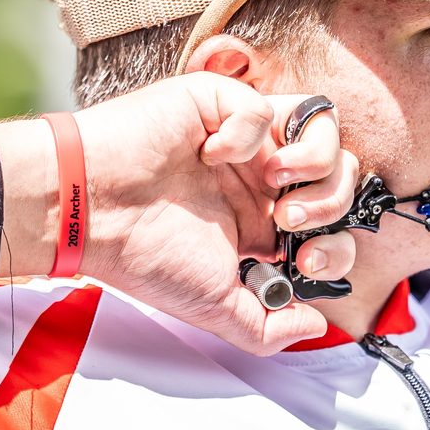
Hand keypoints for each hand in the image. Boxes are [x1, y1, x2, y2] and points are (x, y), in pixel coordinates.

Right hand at [0, 74, 359, 353]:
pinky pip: (265, 105)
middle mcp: (259, 175)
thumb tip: (319, 326)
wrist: (87, 215)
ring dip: (314, 160)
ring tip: (274, 184)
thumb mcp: (214, 306)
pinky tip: (211, 155)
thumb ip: (268, 327)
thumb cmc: (140, 256)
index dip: (337, 241)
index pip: (333, 220)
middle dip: (332, 201)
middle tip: (290, 222)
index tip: (304, 262)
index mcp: (263, 219)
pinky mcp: (217, 103)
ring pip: (322, 124)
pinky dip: (248, 132)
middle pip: (341, 169)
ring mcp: (243, 137)